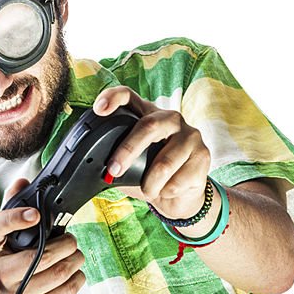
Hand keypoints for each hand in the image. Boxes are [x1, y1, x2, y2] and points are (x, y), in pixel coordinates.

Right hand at [0, 178, 86, 293]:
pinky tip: (72, 273)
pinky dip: (77, 277)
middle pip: (39, 256)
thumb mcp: (7, 239)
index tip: (36, 214)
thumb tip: (23, 181)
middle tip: (71, 240)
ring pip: (59, 272)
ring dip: (75, 259)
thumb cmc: (13, 267)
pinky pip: (68, 289)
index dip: (14, 218)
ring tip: (74, 254)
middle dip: (65, 244)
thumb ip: (14, 208)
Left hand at [94, 87, 211, 221]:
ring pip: (164, 162)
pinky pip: (178, 179)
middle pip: (148, 125)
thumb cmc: (152, 177)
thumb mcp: (130, 167)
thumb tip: (90, 170)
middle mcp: (170, 119)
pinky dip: (166, 192)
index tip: (99, 109)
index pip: (130, 96)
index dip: (113, 98)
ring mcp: (190, 135)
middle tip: (114, 170)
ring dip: (150, 184)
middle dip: (128, 150)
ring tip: (147, 191)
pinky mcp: (203, 155)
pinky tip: (167, 191)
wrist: (181, 197)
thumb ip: (114, 161)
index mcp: (147, 115)